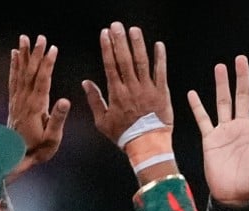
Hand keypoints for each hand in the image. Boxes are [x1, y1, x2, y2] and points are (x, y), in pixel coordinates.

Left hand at [7, 34, 70, 177]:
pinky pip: (13, 79)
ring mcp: (17, 100)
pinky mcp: (13, 102)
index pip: (43, 80)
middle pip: (30, 72)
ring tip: (24, 39)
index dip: (47, 63)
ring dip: (23, 55)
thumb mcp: (52, 138)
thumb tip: (66, 100)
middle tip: (40, 37)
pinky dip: (14, 66)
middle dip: (35, 53)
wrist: (15, 157)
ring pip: (20, 72)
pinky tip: (14, 55)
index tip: (52, 48)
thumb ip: (58, 119)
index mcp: (36, 106)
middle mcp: (24, 100)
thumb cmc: (37, 149)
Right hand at [82, 22, 172, 144]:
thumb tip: (86, 83)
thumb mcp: (103, 122)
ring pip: (142, 62)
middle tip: (117, 26)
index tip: (105, 34)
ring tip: (134, 30)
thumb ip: (95, 100)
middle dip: (120, 41)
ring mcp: (148, 89)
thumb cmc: (125, 136)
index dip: (107, 48)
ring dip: (138, 44)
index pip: (110, 65)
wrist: (148, 146)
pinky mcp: (162, 92)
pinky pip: (161, 72)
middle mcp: (132, 88)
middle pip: (125, 60)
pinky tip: (158, 45)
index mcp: (117, 94)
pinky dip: (160, 58)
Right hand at [188, 55, 248, 204]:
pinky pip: (203, 120)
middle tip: (241, 59)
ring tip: (220, 68)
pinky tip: (193, 94)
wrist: (235, 198)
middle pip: (242, 97)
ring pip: (223, 103)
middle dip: (242, 78)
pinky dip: (197, 107)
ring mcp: (226, 132)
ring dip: (222, 86)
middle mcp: (242, 127)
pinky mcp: (211, 140)